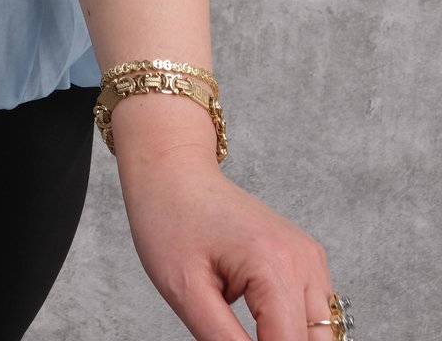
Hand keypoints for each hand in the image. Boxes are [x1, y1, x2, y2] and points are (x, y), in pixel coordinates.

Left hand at [117, 132, 334, 339]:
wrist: (172, 169)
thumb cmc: (170, 219)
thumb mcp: (185, 292)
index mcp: (276, 266)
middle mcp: (304, 260)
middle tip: (230, 335)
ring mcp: (309, 256)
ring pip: (322, 332)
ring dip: (289, 339)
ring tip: (241, 330)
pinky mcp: (305, 257)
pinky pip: (314, 311)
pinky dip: (293, 326)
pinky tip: (259, 323)